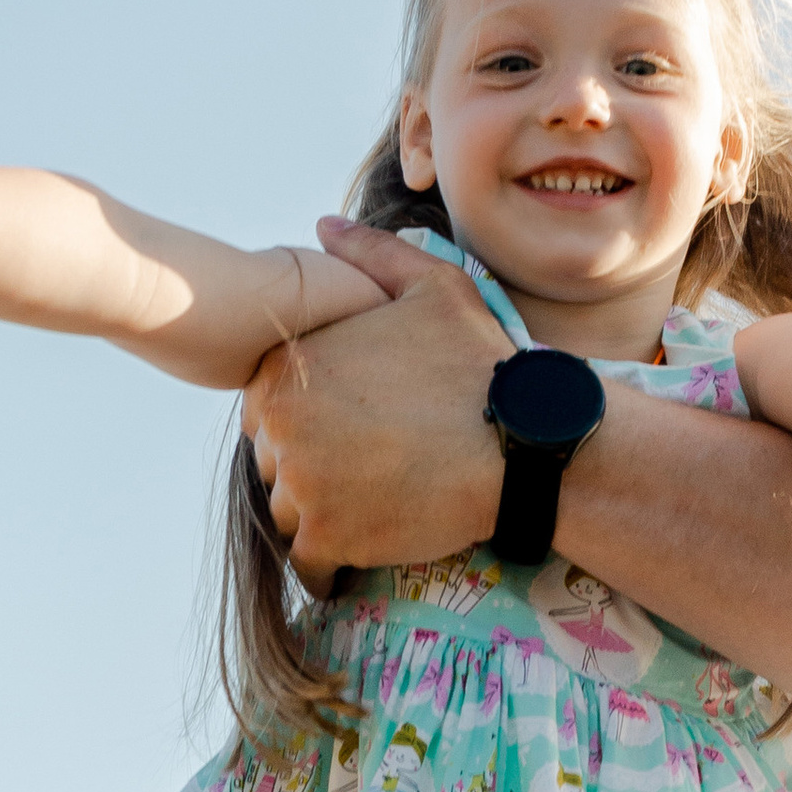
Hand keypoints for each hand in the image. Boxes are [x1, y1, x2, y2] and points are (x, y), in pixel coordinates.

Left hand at [237, 218, 507, 580]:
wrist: (523, 444)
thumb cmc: (480, 364)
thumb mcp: (432, 286)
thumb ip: (371, 255)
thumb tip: (324, 226)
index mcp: (291, 366)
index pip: (269, 406)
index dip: (310, 419)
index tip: (351, 428)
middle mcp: (280, 425)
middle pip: (276, 460)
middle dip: (311, 468)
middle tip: (366, 471)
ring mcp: (299, 484)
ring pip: (290, 512)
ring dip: (322, 515)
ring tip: (374, 509)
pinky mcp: (326, 537)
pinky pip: (309, 564)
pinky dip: (331, 564)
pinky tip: (362, 552)